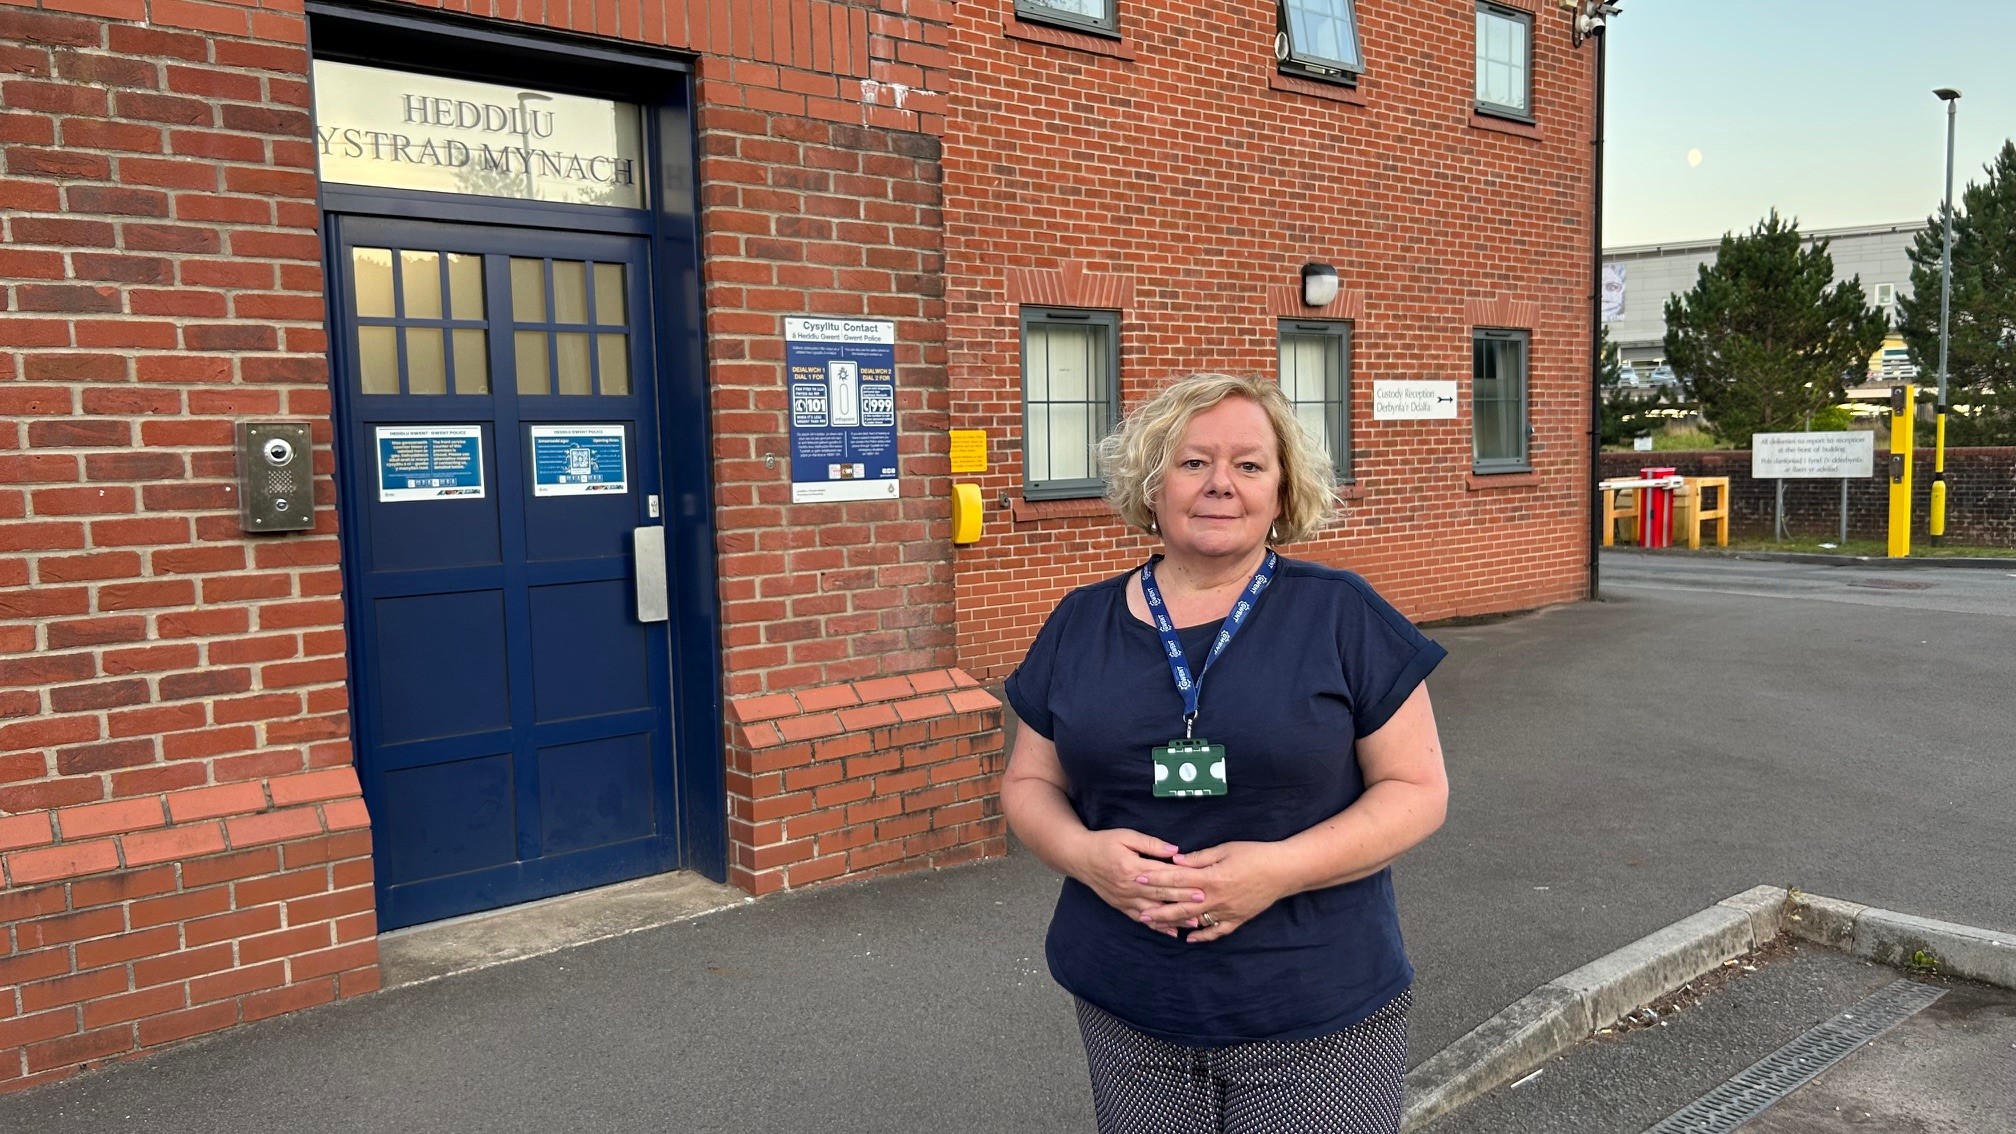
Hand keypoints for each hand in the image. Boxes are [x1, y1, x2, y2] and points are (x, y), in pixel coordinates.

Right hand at [1069, 828, 1201, 937]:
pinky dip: (1157, 927)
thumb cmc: (1104, 843)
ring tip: (1195, 923)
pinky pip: (1141, 919)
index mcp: (1133, 868)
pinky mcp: (1121, 906)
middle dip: (1185, 900)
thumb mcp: (1126, 836)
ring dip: (1175, 918)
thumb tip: (1175, 851)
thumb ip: (1151, 844)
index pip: (1163, 876)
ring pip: (1154, 912)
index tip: (1202, 883)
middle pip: (1162, 895)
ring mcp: (1125, 900)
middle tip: (1205, 903)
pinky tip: (1171, 932)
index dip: (1183, 881)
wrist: (1079, 857)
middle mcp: (1130, 887)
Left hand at [1136, 841, 1288, 942]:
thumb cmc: (1254, 855)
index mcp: (1211, 878)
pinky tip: (1189, 939)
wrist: (1283, 871)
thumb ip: (1198, 857)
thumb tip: (1175, 860)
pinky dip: (1202, 936)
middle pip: (1180, 905)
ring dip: (1173, 923)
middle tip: (1138, 911)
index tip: (1138, 878)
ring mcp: (1226, 911)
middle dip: (1158, 908)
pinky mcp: (1237, 919)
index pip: (1177, 879)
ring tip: (1156, 924)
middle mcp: (1216, 898)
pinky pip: (1217, 931)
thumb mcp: (1224, 849)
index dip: (1156, 878)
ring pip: (1194, 921)